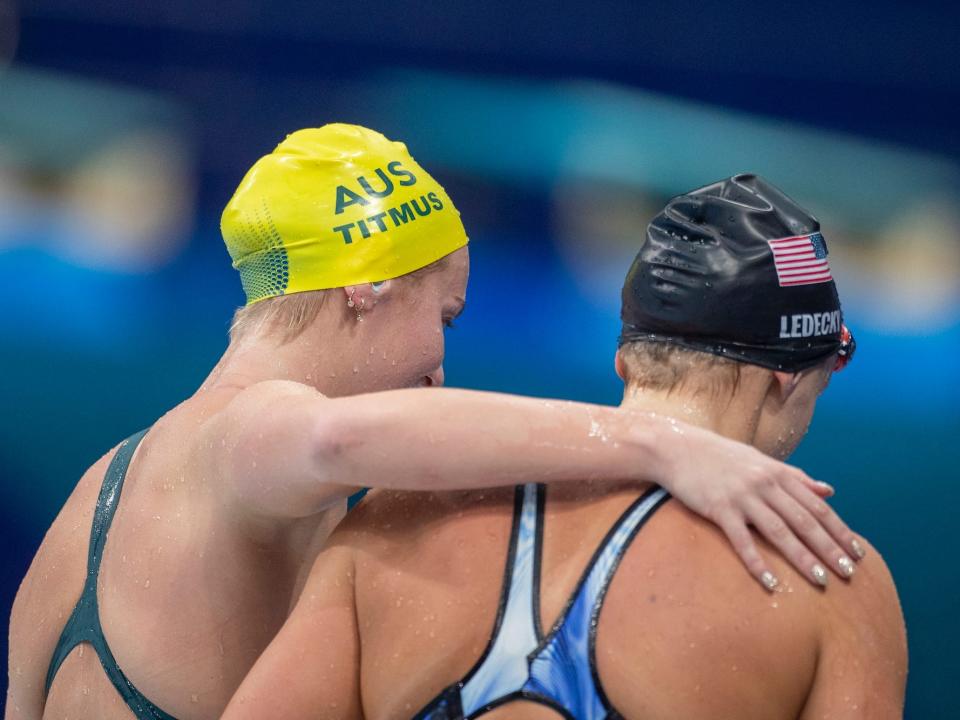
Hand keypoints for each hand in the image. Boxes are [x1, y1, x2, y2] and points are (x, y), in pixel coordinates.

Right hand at [649, 419, 864, 590]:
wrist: (679, 448)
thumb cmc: (722, 456)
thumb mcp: (762, 461)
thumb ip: (796, 477)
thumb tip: (829, 491)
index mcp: (778, 474)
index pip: (817, 507)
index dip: (840, 531)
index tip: (858, 553)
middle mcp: (765, 485)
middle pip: (804, 521)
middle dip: (829, 549)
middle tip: (849, 573)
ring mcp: (742, 497)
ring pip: (780, 532)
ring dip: (802, 558)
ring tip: (821, 580)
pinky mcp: (719, 509)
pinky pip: (742, 540)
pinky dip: (757, 562)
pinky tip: (771, 582)